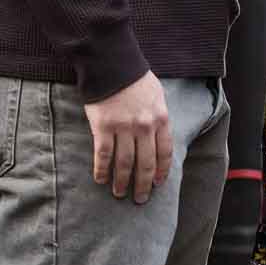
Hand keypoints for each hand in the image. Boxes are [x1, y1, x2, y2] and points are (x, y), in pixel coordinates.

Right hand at [84, 70, 172, 203]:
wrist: (112, 65)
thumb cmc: (135, 79)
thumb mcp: (157, 96)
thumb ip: (158, 117)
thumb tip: (159, 138)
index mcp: (161, 119)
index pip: (164, 152)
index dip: (161, 171)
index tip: (157, 184)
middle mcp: (144, 126)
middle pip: (145, 163)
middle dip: (143, 184)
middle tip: (140, 199)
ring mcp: (123, 128)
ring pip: (124, 163)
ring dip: (122, 182)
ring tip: (119, 193)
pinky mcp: (103, 127)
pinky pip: (103, 155)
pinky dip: (102, 170)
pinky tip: (100, 179)